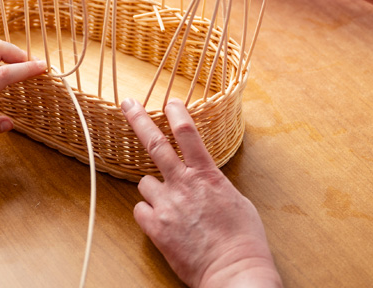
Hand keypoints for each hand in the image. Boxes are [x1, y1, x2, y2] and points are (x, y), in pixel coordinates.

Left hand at [122, 98, 281, 287]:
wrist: (234, 273)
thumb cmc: (243, 241)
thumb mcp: (237, 201)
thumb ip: (215, 185)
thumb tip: (206, 180)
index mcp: (207, 175)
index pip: (188, 134)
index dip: (177, 114)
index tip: (170, 102)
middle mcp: (183, 185)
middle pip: (155, 144)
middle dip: (139, 120)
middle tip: (128, 105)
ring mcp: (167, 205)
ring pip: (145, 183)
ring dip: (153, 189)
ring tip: (169, 204)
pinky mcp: (156, 228)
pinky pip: (140, 210)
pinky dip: (148, 213)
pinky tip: (161, 221)